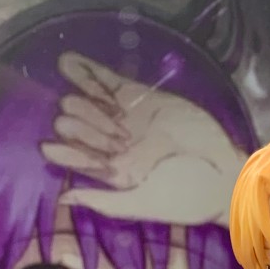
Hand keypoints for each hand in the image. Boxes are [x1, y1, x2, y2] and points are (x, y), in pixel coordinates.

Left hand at [40, 53, 245, 224]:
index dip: (64, 153)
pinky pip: (111, 83)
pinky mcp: (142, 98)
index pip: (83, 161)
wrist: (223, 175)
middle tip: (68, 118)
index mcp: (115, 172)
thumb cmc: (186, 198)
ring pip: (95, 105)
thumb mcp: (142, 205)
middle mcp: (118, 145)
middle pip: (87, 130)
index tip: (46, 147)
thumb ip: (104, 203)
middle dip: (77, 124)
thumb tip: (64, 200)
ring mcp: (129, 119)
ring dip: (80, 97)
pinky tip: (69, 63)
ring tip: (65, 89)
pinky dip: (91, 73)